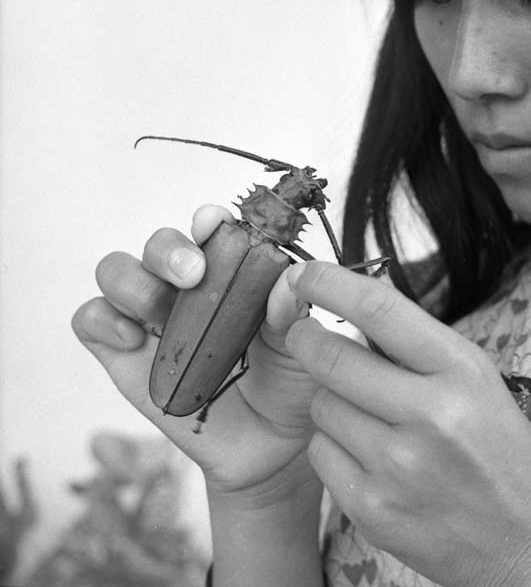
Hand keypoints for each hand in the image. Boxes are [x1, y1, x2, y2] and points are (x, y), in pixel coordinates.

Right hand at [71, 205, 320, 501]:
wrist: (270, 447)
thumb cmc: (290, 382)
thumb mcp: (301, 345)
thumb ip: (291, 312)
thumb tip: (289, 278)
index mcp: (235, 272)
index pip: (212, 231)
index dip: (207, 221)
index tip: (214, 223)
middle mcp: (190, 288)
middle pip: (159, 244)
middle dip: (169, 250)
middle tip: (193, 274)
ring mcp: (154, 320)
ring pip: (118, 272)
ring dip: (133, 282)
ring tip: (160, 313)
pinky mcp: (124, 357)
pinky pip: (92, 319)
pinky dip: (102, 320)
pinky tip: (134, 341)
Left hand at [279, 261, 530, 586]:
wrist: (525, 544)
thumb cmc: (501, 451)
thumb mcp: (477, 381)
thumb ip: (417, 346)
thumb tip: (350, 306)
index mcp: (461, 371)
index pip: (379, 309)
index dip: (330, 283)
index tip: (304, 274)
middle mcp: (430, 416)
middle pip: (332, 357)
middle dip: (306, 338)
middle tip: (304, 334)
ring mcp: (398, 468)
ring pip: (320, 406)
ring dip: (328, 397)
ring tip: (363, 410)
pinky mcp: (372, 510)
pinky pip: (320, 453)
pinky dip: (332, 443)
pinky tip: (365, 452)